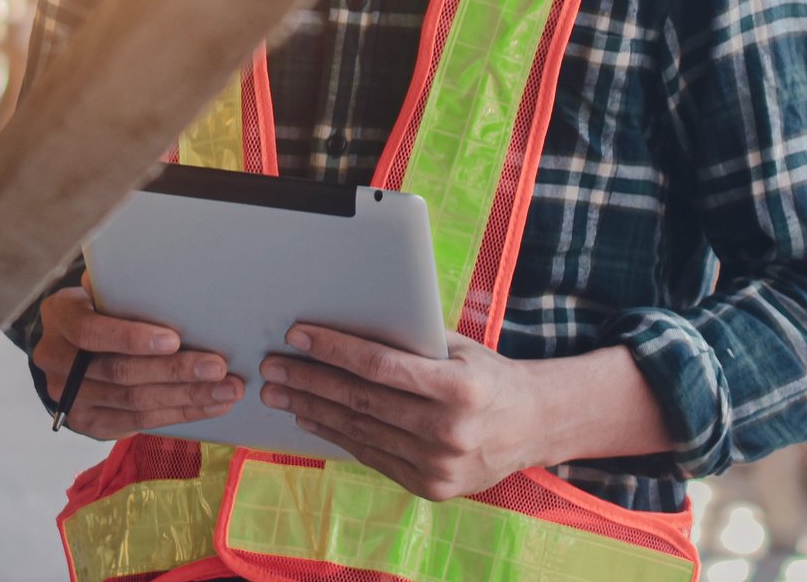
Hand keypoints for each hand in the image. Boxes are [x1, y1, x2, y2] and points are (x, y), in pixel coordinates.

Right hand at [30, 284, 241, 439]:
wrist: (69, 347)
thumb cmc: (98, 308)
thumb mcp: (99, 289)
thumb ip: (119, 285)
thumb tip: (151, 272)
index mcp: (59, 318)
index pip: (91, 332)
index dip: (132, 338)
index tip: (174, 339)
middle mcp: (57, 362)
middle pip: (120, 373)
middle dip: (174, 372)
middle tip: (217, 368)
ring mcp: (71, 399)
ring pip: (134, 403)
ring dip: (186, 398)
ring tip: (226, 390)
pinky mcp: (90, 424)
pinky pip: (139, 423)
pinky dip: (179, 415)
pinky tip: (209, 406)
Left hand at [259, 326, 539, 500]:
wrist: (533, 426)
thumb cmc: (487, 375)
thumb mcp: (458, 349)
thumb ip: (410, 339)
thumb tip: (346, 318)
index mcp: (460, 389)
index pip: (381, 366)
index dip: (334, 350)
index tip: (297, 336)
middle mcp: (450, 431)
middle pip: (362, 402)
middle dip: (310, 382)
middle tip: (273, 367)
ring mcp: (440, 466)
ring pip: (361, 432)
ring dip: (313, 410)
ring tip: (280, 392)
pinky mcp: (432, 488)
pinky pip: (373, 456)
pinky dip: (337, 436)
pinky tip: (311, 419)